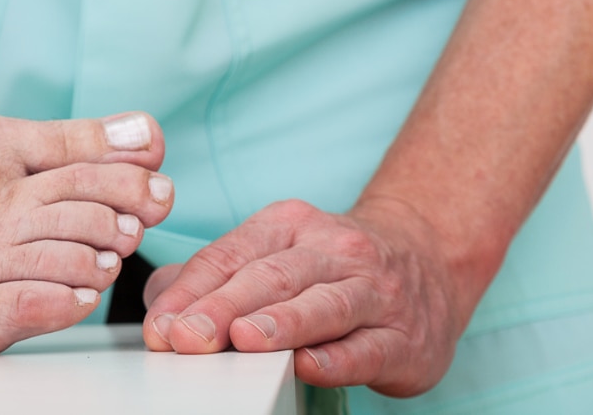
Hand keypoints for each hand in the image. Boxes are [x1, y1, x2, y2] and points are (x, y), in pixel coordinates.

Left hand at [141, 198, 468, 396]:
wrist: (431, 257)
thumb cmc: (331, 264)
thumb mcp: (274, 251)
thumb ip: (215, 275)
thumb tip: (161, 302)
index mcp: (288, 226)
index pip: (229, 255)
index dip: (190, 292)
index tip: (160, 325)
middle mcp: (334, 250)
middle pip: (269, 277)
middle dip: (223, 308)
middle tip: (186, 337)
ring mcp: (374, 291)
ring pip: (322, 304)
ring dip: (280, 323)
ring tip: (243, 340)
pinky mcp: (405, 337)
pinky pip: (368, 347)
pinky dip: (337, 358)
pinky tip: (308, 366)